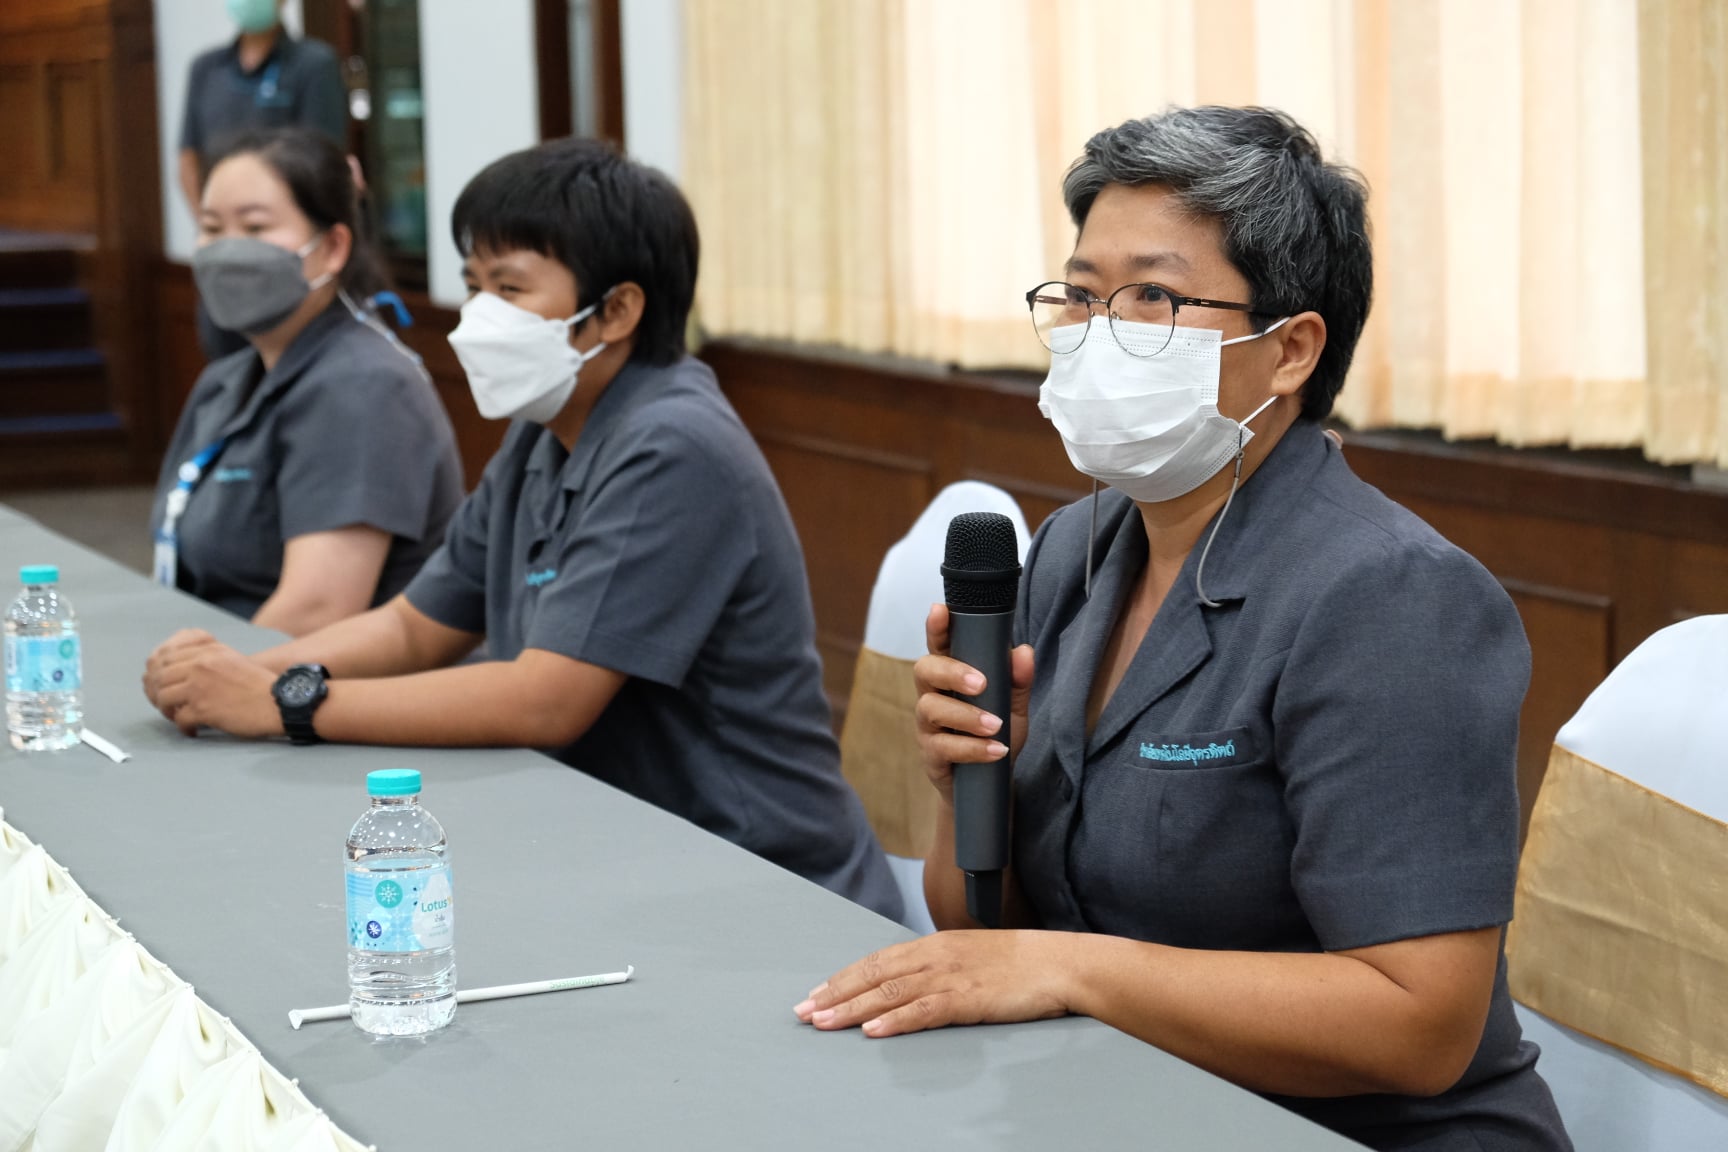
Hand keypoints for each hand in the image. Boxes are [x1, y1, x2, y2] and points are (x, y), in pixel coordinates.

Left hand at [144, 632, 280, 737]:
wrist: (280, 702)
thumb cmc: (260, 685)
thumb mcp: (232, 659)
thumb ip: (207, 658)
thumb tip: (180, 670)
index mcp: (208, 651)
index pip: (166, 657)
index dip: (159, 673)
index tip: (161, 684)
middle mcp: (201, 665)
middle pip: (160, 677)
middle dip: (158, 693)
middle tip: (166, 704)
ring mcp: (200, 687)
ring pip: (164, 697)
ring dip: (167, 710)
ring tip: (178, 716)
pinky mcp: (204, 709)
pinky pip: (179, 719)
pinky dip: (183, 727)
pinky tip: (193, 730)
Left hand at [793, 930, 1071, 1037]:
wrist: (1060, 963)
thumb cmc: (1020, 964)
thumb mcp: (971, 958)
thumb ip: (940, 968)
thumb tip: (912, 985)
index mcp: (935, 945)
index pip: (878, 961)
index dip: (844, 977)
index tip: (817, 992)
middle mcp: (935, 957)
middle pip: (874, 976)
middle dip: (835, 994)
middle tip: (803, 1011)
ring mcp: (950, 977)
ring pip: (890, 993)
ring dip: (852, 1009)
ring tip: (823, 1022)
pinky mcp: (968, 999)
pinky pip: (923, 1011)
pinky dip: (895, 1021)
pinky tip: (873, 1030)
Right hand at [912, 604, 1033, 802]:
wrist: (989, 785)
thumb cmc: (996, 735)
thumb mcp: (1013, 707)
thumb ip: (1018, 681)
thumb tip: (1024, 652)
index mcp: (950, 676)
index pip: (939, 645)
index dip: (936, 627)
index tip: (940, 610)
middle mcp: (932, 695)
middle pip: (924, 670)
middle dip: (951, 672)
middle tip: (980, 683)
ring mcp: (928, 726)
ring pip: (931, 709)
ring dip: (965, 715)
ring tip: (995, 725)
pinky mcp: (931, 755)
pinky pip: (943, 747)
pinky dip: (972, 748)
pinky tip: (996, 751)